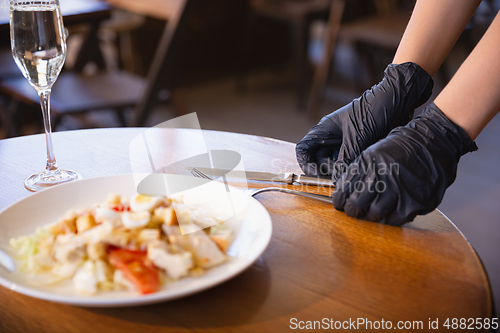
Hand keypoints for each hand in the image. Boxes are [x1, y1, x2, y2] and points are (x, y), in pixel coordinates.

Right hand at [295, 62, 432, 181]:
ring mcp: (344, 141)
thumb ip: (344, 160)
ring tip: (349, 174)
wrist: (396, 101)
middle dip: (324, 170)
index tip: (316, 175)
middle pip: (318, 159)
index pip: (304, 149)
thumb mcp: (356, 138)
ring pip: (334, 162)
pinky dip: (351, 168)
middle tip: (336, 178)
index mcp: (324, 129)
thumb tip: (336, 180)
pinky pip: (348, 161)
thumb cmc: (373, 112)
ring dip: (339, 170)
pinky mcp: (358, 145)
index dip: (306, 164)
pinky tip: (359, 170)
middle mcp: (331, 136)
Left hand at [331, 103, 476, 225]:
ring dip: (372, 215)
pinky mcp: (413, 202)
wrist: (433, 143)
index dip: (340, 201)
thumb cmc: (402, 148)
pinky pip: (395, 220)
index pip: (344, 190)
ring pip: (374, 215)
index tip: (341, 204)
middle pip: (356, 205)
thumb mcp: (374, 153)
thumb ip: (358, 171)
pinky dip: (391, 218)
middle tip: (355, 211)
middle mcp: (380, 178)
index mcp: (366, 165)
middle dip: (353, 211)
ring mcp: (397, 191)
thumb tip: (342, 188)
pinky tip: (392, 211)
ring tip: (374, 210)